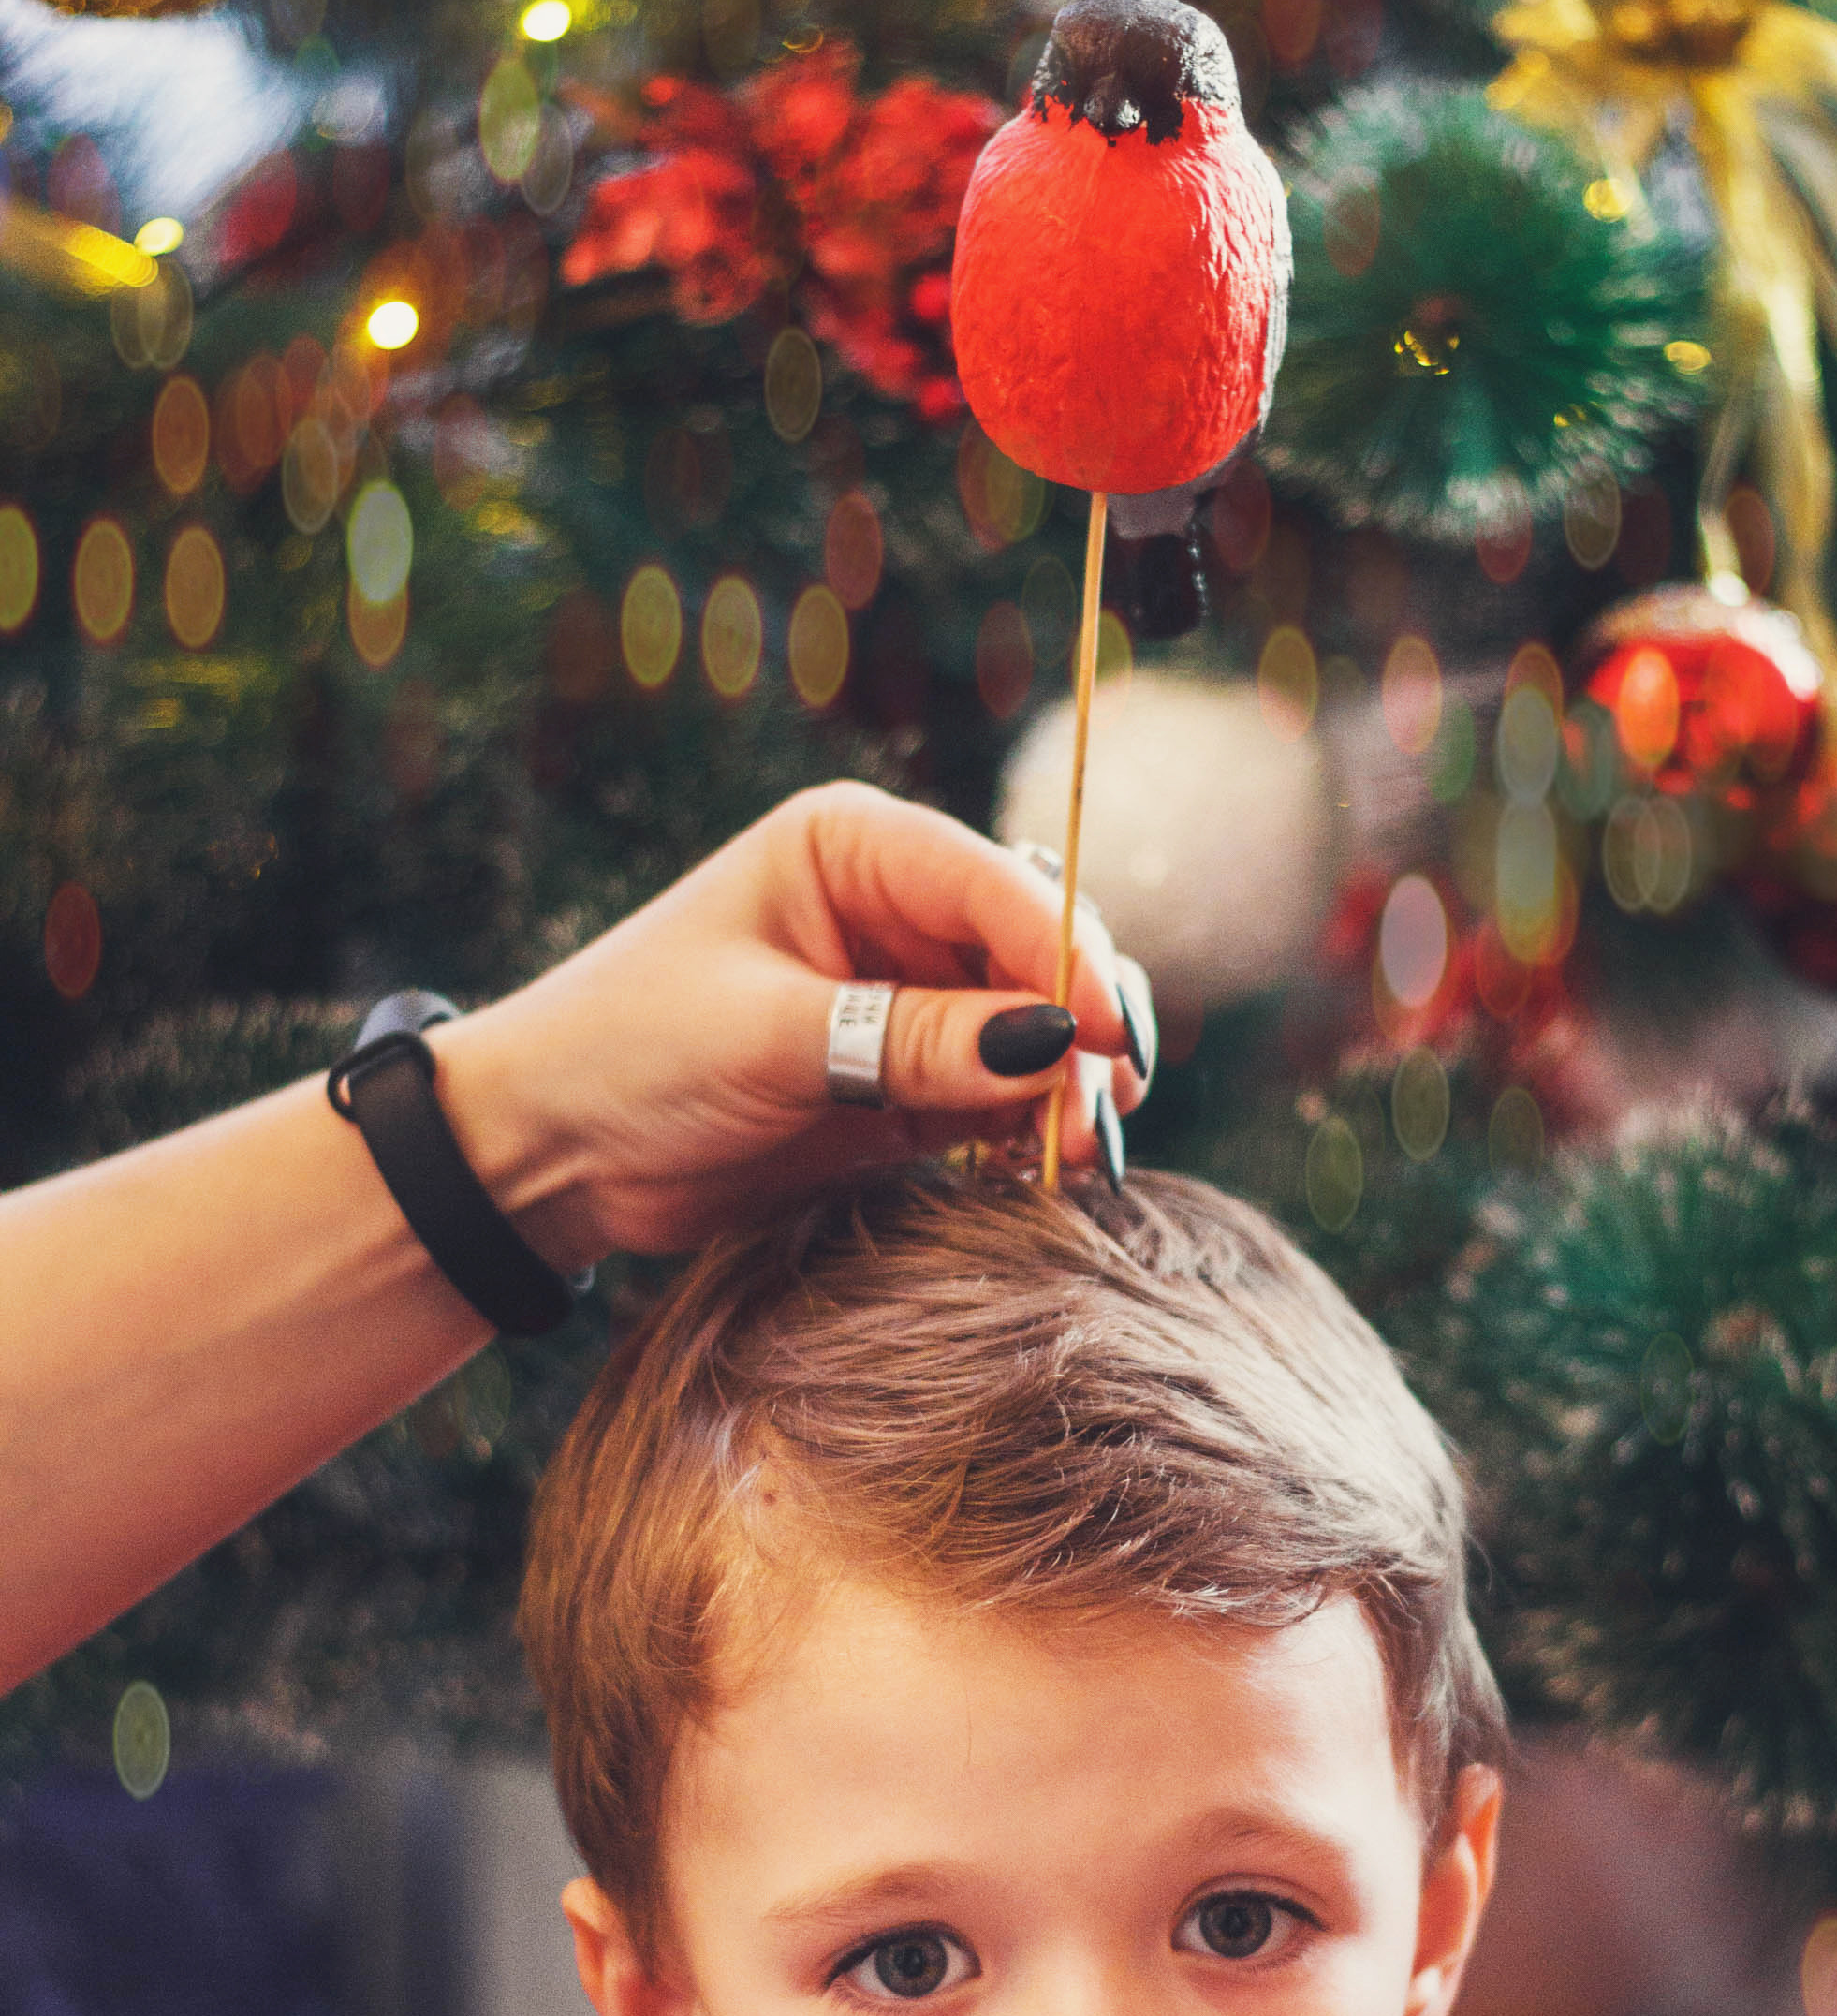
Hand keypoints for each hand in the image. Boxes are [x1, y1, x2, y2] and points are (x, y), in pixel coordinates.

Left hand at [438, 783, 1154, 1271]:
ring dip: (1071, 1085)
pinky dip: (1034, 1129)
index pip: (997, 885)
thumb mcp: (770, 1039)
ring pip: (1037, 1031)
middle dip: (1082, 1026)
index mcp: (854, 847)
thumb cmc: (629, 1054)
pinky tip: (1049, 1168)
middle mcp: (897, 911)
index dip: (1068, 955)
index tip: (1109, 1031)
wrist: (548, 1153)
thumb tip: (1057, 1045)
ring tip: (1083, 1149)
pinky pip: (1004, 1099)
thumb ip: (915, 1042)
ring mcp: (911, 1001)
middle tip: (1100, 1107)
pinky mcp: (911, 1086)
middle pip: (1037, 953)